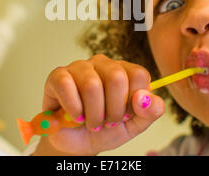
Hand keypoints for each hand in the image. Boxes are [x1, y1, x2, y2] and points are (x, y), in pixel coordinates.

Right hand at [34, 54, 164, 154]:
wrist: (78, 144)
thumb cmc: (105, 129)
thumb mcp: (134, 126)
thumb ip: (150, 112)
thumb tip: (147, 98)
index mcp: (125, 71)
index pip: (139, 75)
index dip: (133, 103)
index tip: (125, 116)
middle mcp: (103, 64)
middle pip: (116, 77)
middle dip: (113, 110)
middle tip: (107, 122)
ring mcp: (80, 67)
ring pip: (91, 84)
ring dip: (93, 114)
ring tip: (91, 122)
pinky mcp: (58, 76)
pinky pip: (66, 86)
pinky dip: (73, 108)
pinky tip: (75, 116)